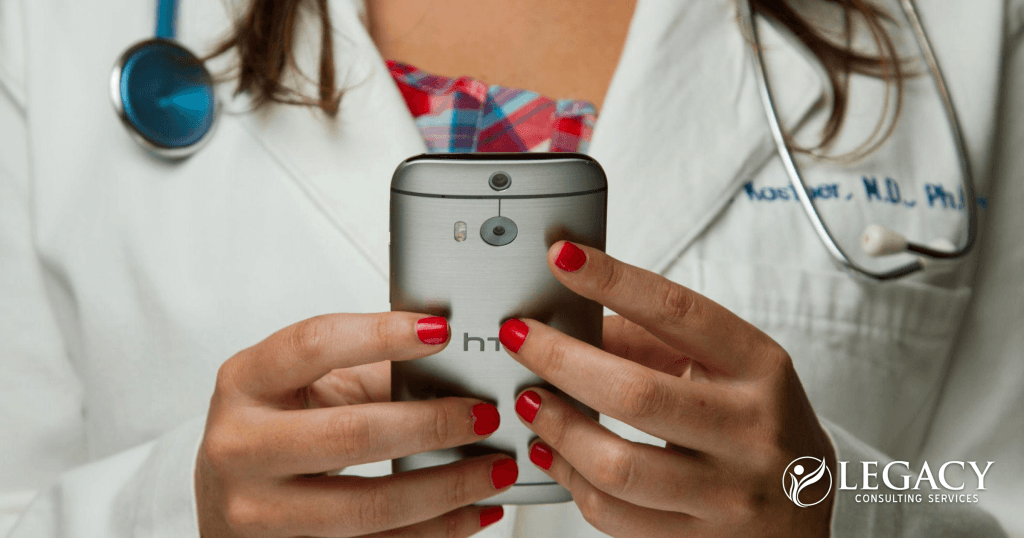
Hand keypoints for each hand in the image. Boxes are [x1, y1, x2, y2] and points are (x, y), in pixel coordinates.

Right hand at [196, 313, 514, 537]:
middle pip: (351, 434)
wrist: (226, 496)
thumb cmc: (272, 426)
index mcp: (245, 382)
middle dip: (432, 424)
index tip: (441, 332)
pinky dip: (437, 530)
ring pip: (369, 505)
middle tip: (485, 414)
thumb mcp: (305, 385)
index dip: (381, 334)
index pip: (313, 345)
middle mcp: (240, 447)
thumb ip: (372, 371)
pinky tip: (474, 511)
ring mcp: (260, 511)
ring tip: (496, 467)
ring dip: (448, 487)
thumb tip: (454, 366)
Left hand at [500, 242, 834, 536]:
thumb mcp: (725, 367)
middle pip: (636, 394)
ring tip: (529, 401)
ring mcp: (729, 494)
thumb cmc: (755, 421)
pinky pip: (614, 515)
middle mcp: (752, 430)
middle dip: (560, 360)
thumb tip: (567, 320)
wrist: (806, 507)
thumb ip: (650, 340)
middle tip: (519, 338)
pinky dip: (569, 479)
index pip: (679, 313)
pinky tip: (551, 452)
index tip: (562, 257)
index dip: (614, 281)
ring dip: (557, 428)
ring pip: (618, 466)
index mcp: (759, 368)